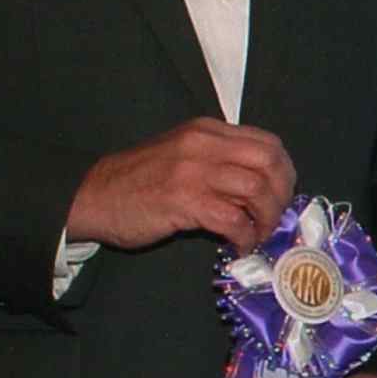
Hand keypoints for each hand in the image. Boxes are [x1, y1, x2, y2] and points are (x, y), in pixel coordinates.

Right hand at [66, 118, 296, 252]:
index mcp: (207, 131)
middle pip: (270, 162)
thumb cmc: (138, 181)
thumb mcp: (183, 156)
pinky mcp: (183, 200)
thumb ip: (219, 161)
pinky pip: (233, 220)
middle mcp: (204, 144)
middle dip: (282, 195)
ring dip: (266, 219)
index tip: (280, 196)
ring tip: (257, 235)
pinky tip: (238, 246)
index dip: (284, 172)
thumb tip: (260, 187)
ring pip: (257, 189)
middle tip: (273, 219)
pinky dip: (245, 237)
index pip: (268, 143)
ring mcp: (194, 171)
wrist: (92, 195)